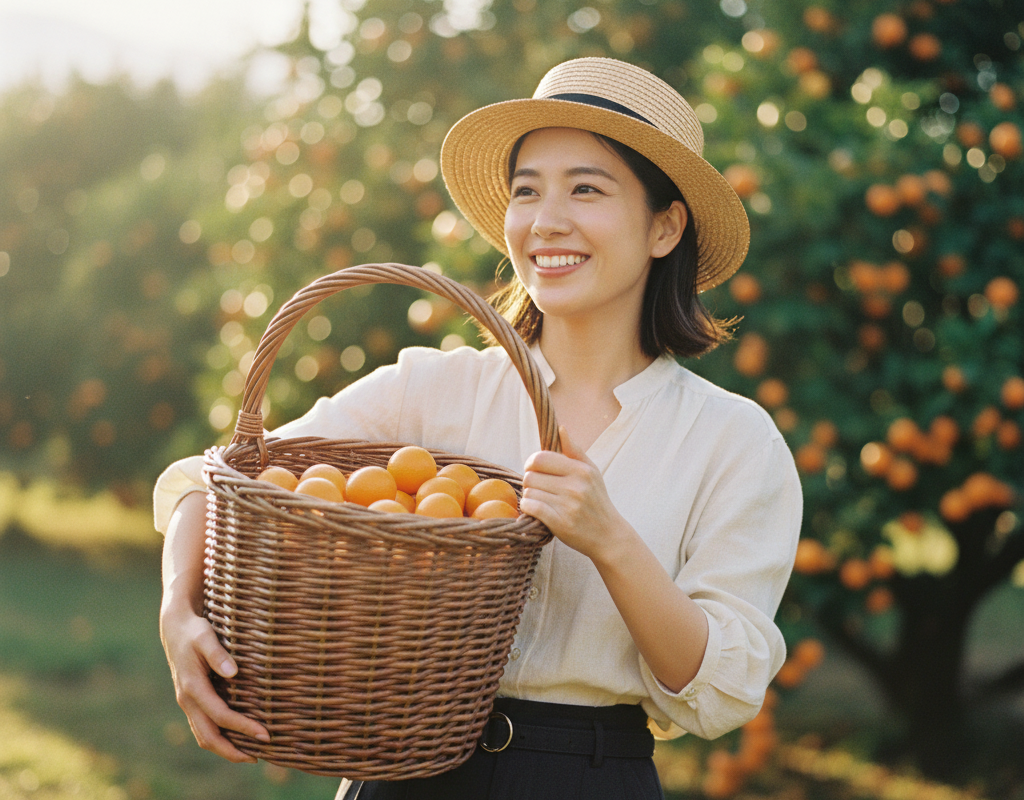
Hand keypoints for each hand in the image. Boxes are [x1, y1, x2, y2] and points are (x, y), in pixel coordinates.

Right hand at [159, 603, 269, 761]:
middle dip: (233, 750)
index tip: (264, 734)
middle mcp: (187, 700)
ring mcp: (187, 703)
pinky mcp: (191, 702)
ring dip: (225, 749)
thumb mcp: (206, 636)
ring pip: (204, 736)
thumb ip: (218, 654)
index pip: (221, 716)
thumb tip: (233, 672)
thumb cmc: (195, 631)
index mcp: (192, 687)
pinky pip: (203, 728)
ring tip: (251, 754)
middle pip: (208, 737)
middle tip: (260, 756)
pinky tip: (237, 738)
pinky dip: (219, 738)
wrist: (175, 628)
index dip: (242, 727)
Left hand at [520, 425, 630, 560]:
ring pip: (529, 493)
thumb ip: (574, 450)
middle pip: (530, 476)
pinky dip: (528, 509)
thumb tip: (560, 428)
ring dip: (530, 498)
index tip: (535, 471)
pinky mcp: (560, 523)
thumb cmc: (597, 501)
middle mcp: (575, 486)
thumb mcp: (592, 472)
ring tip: (542, 501)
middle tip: (539, 489)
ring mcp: (568, 505)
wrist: (608, 535)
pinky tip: (536, 511)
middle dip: (530, 482)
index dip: (531, 464)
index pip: (540, 458)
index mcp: (581, 470)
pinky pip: (531, 508)